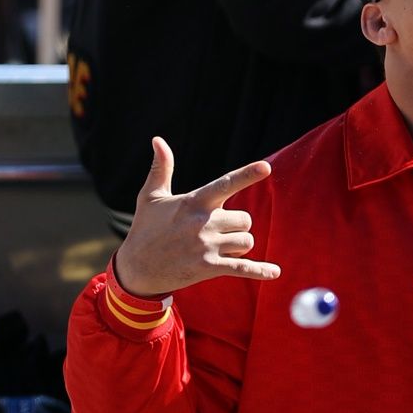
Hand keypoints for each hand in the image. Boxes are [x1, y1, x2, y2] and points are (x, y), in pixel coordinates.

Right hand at [111, 137, 280, 295]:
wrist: (137, 268)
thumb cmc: (146, 228)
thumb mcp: (151, 197)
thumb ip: (162, 168)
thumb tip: (158, 140)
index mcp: (194, 202)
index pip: (225, 184)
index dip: (247, 175)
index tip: (266, 167)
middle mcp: (203, 222)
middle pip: (245, 219)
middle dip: (237, 225)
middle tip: (215, 231)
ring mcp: (206, 246)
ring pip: (246, 241)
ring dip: (238, 245)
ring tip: (217, 247)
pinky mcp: (208, 268)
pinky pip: (242, 267)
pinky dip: (260, 270)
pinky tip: (275, 273)